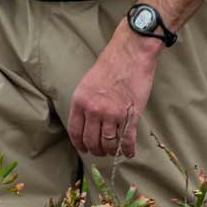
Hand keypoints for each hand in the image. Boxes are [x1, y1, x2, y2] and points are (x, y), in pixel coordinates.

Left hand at [67, 22, 161, 157]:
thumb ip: (85, 103)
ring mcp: (112, 114)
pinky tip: (129, 153)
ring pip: (109, 144)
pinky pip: (127, 141)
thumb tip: (86, 124)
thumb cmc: (110, 65)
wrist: (130, 53)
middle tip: (101, 151)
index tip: (84, 148)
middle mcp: (94, 110)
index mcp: (80, 101)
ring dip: (111, 151)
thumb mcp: (87, 83)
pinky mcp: (130, 115)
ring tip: (114, 150)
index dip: (80, 144)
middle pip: (92, 141)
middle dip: (96, 150)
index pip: (75, 132)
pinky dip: (128, 150)